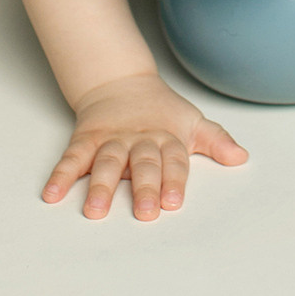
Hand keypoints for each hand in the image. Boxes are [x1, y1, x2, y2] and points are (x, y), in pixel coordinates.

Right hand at [43, 71, 248, 219]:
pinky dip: (61, 175)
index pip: (173, 160)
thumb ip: (216, 142)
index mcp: (167, 138)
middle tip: (143, 212)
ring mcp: (111, 140)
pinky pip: (72, 158)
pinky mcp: (85, 140)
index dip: (174, 181)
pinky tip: (53, 194)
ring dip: (101, 186)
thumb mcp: (192, 123)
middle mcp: (139, 140)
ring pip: (106, 162)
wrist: (121, 82)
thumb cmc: (162, 112)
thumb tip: (241, 157)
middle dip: (143, 188)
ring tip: (96, 210)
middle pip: (142, 164)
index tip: (173, 202)